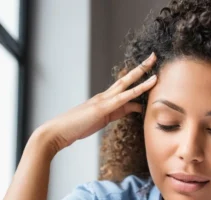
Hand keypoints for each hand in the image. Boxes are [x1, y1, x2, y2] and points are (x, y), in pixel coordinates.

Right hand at [39, 52, 157, 152]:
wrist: (57, 132)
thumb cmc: (75, 129)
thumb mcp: (100, 121)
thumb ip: (115, 114)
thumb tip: (129, 110)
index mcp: (103, 100)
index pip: (124, 88)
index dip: (137, 81)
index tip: (150, 74)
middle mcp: (104, 96)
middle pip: (126, 79)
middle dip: (141, 68)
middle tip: (153, 56)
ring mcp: (103, 100)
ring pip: (126, 84)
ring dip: (141, 73)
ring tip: (154, 64)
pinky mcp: (102, 108)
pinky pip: (123, 98)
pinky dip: (137, 91)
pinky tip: (149, 84)